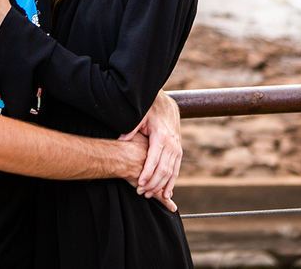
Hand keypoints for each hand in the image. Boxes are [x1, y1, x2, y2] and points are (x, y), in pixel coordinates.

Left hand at [120, 91, 181, 206]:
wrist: (167, 106)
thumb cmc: (150, 111)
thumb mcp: (140, 117)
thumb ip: (131, 129)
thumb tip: (121, 140)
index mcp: (161, 137)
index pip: (154, 160)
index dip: (147, 174)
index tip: (139, 184)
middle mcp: (171, 144)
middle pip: (163, 170)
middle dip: (152, 183)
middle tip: (141, 193)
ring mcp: (177, 148)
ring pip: (171, 172)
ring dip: (160, 186)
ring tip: (149, 195)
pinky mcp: (179, 151)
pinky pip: (176, 170)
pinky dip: (172, 183)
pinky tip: (166, 194)